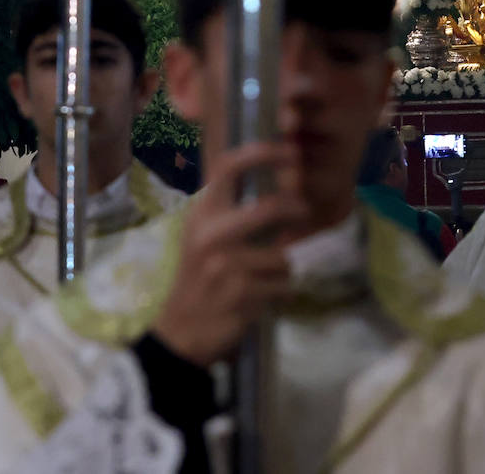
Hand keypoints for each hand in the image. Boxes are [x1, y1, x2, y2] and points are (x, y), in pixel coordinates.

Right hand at [151, 142, 306, 367]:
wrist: (180, 331)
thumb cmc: (198, 277)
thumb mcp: (204, 236)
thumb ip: (232, 210)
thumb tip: (279, 182)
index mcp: (201, 214)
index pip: (228, 167)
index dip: (263, 152)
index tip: (291, 152)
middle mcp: (210, 234)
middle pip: (269, 208)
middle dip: (295, 209)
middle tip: (305, 211)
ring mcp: (225, 265)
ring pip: (284, 255)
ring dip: (286, 267)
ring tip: (270, 274)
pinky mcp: (241, 293)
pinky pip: (283, 285)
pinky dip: (282, 290)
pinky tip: (264, 296)